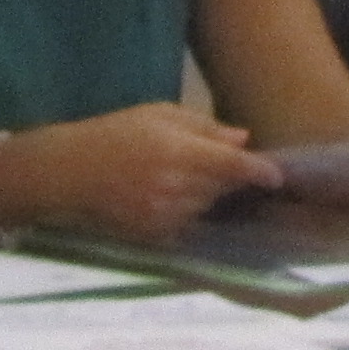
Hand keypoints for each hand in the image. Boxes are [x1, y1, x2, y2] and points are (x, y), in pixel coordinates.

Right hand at [28, 102, 269, 240]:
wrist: (69, 171)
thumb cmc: (116, 133)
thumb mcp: (160, 115)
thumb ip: (204, 127)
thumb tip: (243, 139)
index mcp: (177, 153)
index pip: (230, 167)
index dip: (258, 172)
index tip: (278, 175)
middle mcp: (173, 188)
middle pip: (221, 187)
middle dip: (228, 175)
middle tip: (216, 160)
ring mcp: (162, 216)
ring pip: (206, 206)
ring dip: (208, 192)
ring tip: (182, 172)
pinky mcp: (152, 235)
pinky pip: (187, 222)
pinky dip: (189, 209)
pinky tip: (171, 193)